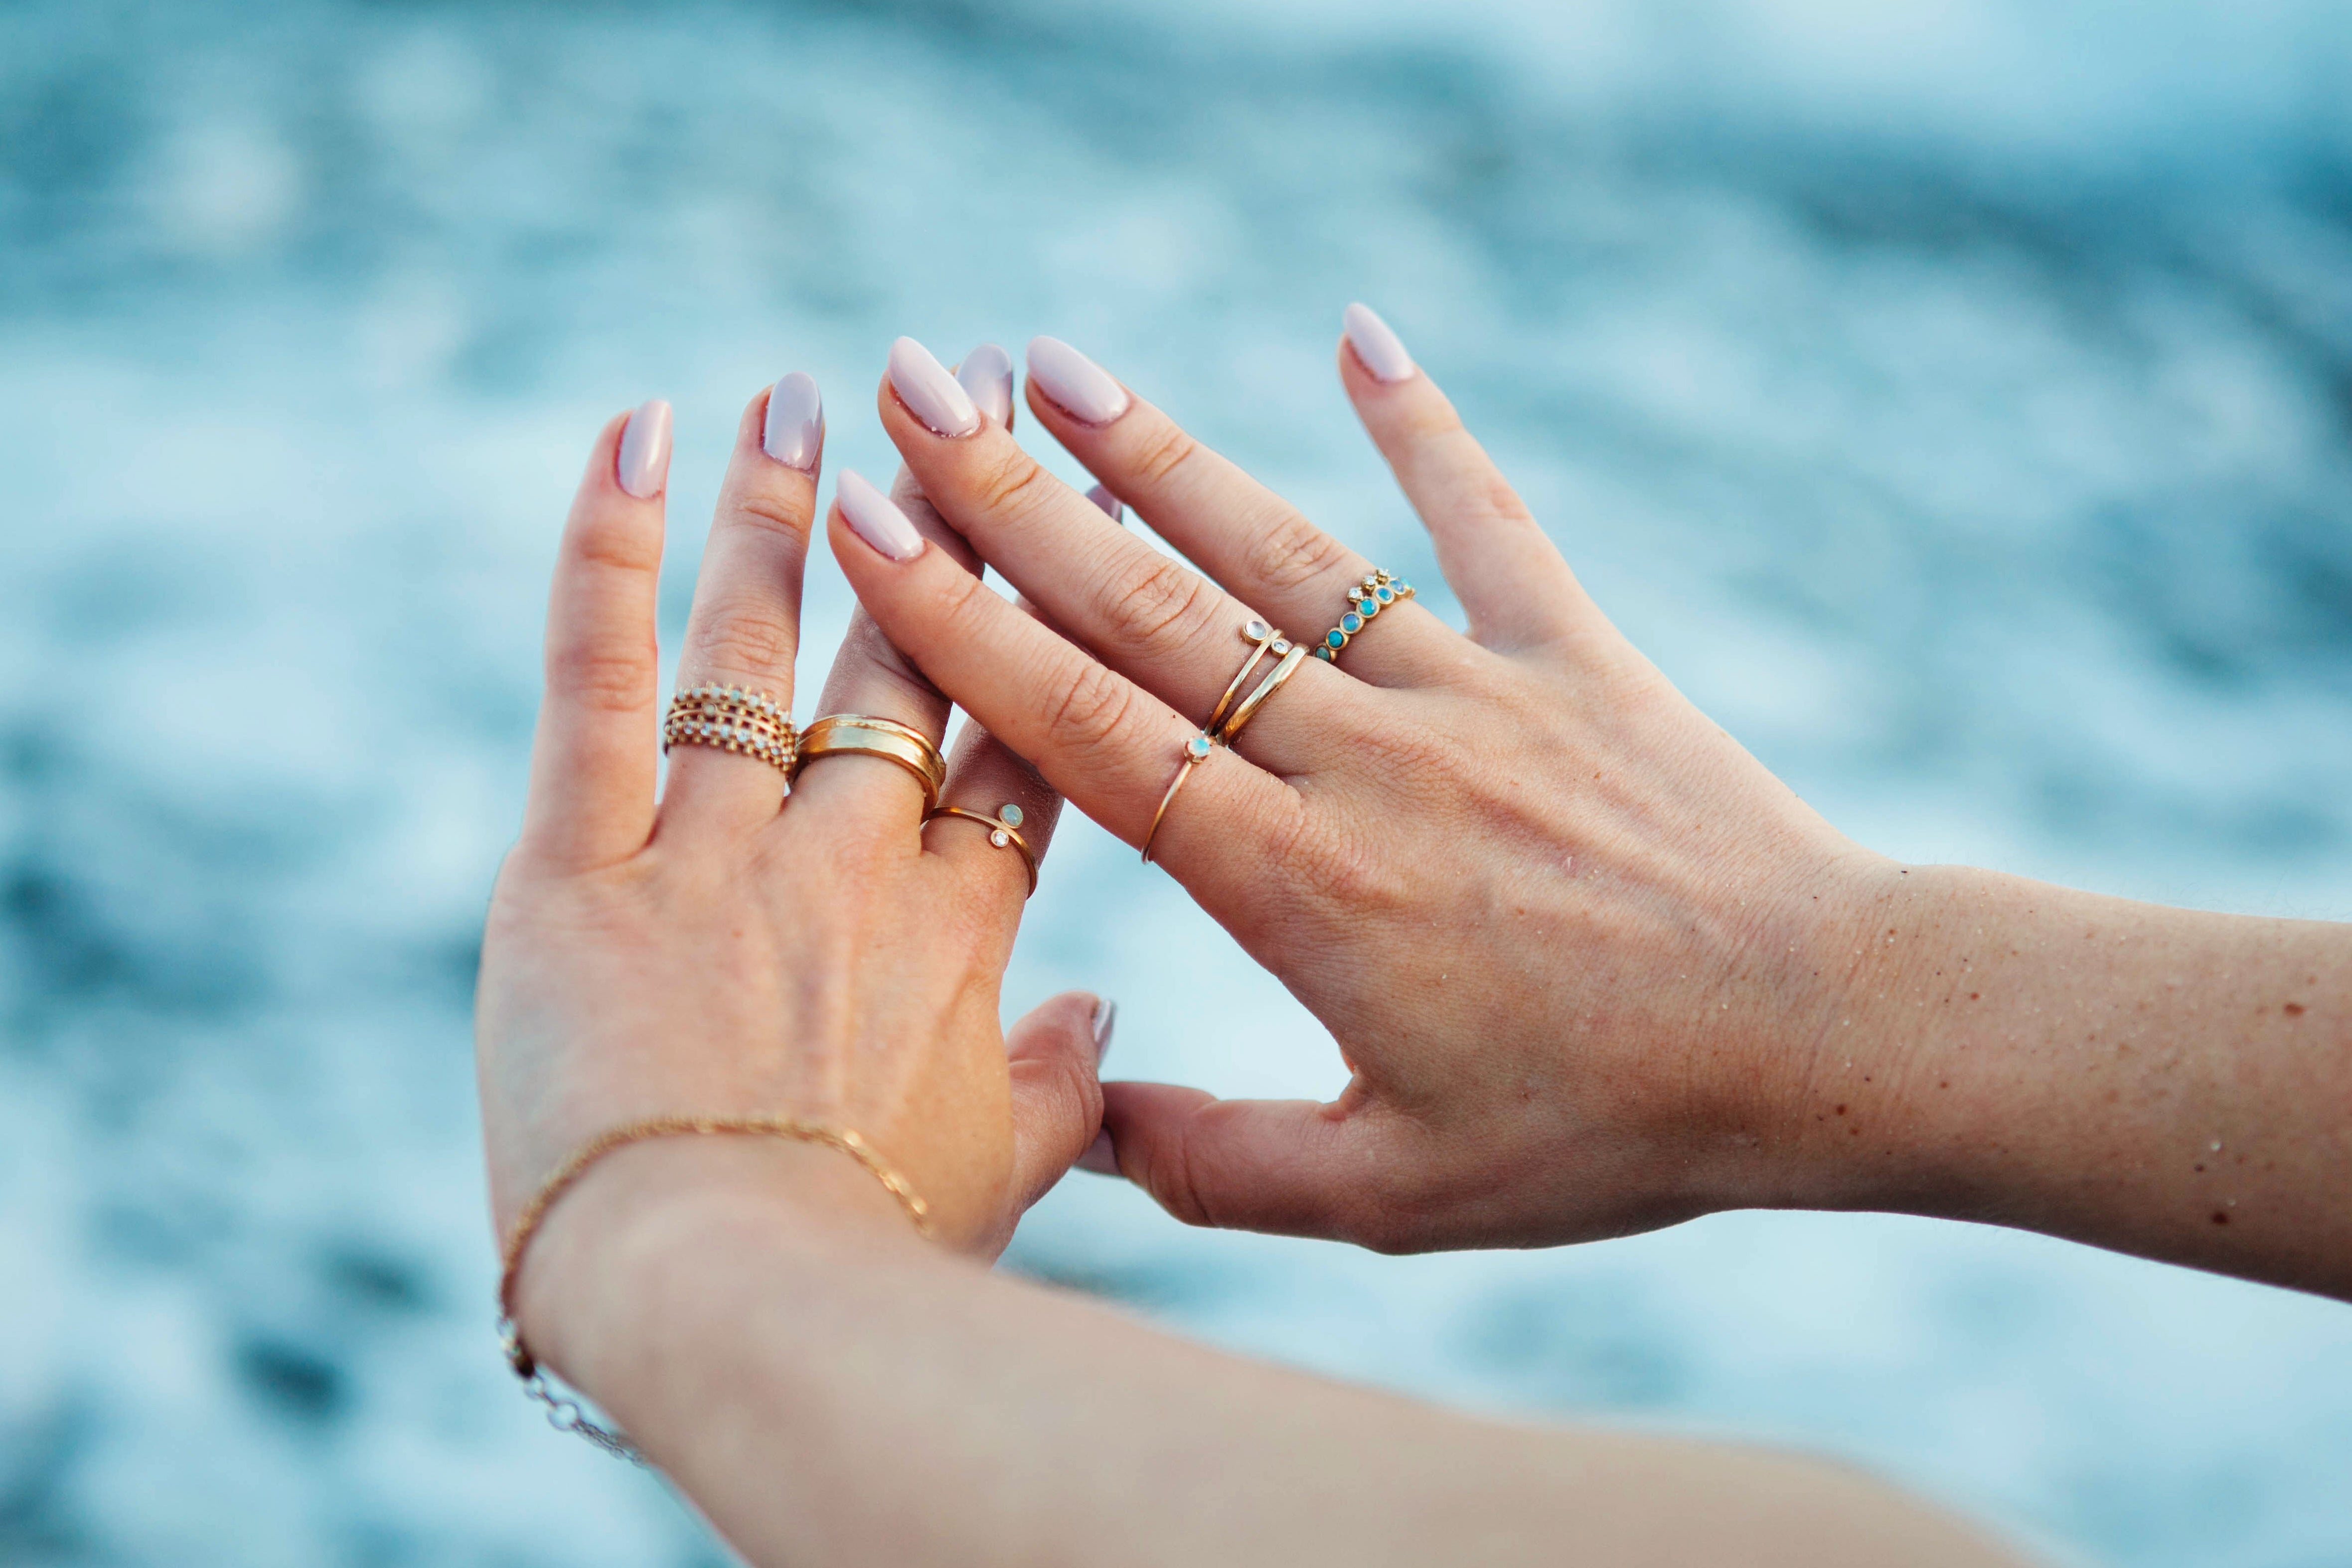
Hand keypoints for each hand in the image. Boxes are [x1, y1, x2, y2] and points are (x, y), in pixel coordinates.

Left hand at [476, 362, 1107, 1372]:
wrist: (733, 1297)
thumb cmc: (880, 1256)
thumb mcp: (1005, 1170)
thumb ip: (1068, 1084)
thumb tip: (1109, 1017)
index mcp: (961, 931)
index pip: (1016, 746)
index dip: (1041, 634)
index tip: (1063, 537)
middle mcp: (856, 863)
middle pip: (910, 664)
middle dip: (937, 532)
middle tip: (949, 408)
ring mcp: (722, 852)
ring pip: (762, 643)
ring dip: (782, 509)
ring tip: (797, 396)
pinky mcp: (585, 866)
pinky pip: (597, 680)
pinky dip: (606, 552)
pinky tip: (633, 434)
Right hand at [829, 315, 1895, 1252]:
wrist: (1828, 1040)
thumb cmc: (1611, 1128)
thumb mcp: (1397, 1195)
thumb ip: (1219, 1165)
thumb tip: (1077, 1126)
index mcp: (1301, 887)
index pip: (1096, 733)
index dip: (971, 627)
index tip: (874, 527)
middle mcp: (1368, 763)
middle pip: (1160, 613)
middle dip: (1019, 501)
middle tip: (911, 391)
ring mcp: (1475, 693)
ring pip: (1288, 554)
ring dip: (1167, 454)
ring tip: (1059, 365)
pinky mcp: (1576, 655)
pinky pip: (1486, 518)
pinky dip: (1424, 423)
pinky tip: (1359, 328)